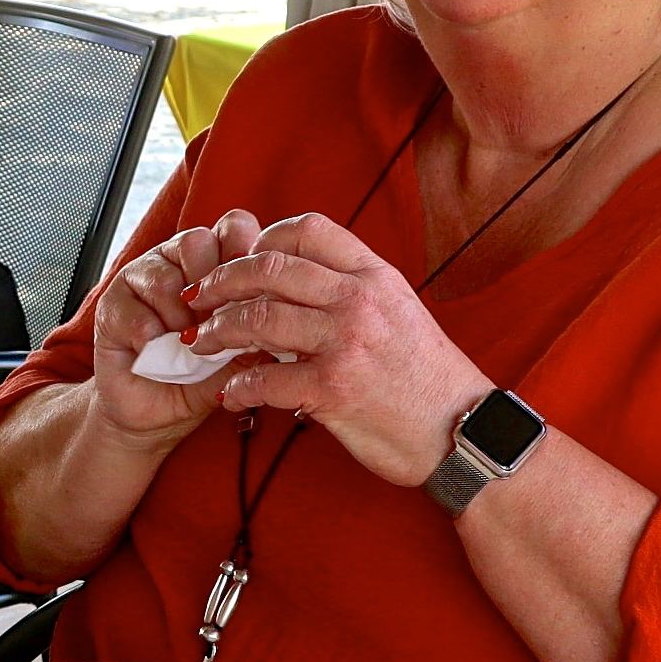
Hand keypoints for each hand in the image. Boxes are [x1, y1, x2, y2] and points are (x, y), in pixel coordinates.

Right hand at [89, 211, 261, 444]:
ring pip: (166, 275)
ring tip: (185, 344)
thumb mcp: (242, 356)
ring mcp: (143, 277)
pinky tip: (157, 349)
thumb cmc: (203, 378)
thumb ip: (260, 330)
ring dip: (180, 317)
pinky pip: (135, 305)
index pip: (233, 227)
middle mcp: (179, 261)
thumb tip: (282, 313)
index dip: (244, 250)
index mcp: (217, 263)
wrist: (157, 412)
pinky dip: (151, 334)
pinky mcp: (113, 302)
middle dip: (211, 288)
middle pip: (197, 241)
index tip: (252, 290)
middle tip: (214, 324)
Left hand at [184, 212, 492, 484]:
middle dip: (221, 281)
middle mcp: (359, 301)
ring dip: (218, 330)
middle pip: (269, 269)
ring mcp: (345, 343)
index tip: (242, 258)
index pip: (308, 230)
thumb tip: (301, 284)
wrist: (461, 431)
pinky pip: (263, 379)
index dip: (264, 237)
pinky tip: (229, 393)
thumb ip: (355, 291)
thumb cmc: (428, 378)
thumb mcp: (400, 312)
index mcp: (375, 276)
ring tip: (204, 342)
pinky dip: (236, 386)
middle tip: (199, 298)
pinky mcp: (332, 389)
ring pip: (257, 318)